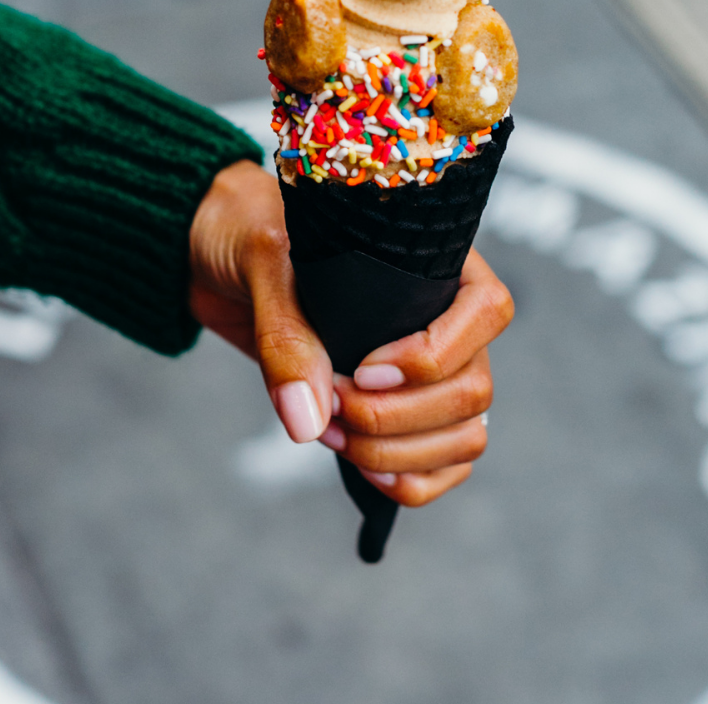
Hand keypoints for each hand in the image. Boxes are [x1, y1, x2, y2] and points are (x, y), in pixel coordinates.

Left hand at [188, 160, 513, 506]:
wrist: (220, 252)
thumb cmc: (252, 228)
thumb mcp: (264, 262)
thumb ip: (288, 335)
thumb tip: (309, 422)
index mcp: (434, 260)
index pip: (487, 310)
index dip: (434, 355)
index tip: (362, 370)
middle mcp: (443, 315)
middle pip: (473, 388)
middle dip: (400, 418)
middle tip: (333, 406)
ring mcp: (426, 367)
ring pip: (464, 433)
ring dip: (400, 452)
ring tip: (333, 433)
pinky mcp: (399, 407)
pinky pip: (444, 462)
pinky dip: (412, 480)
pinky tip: (364, 469)